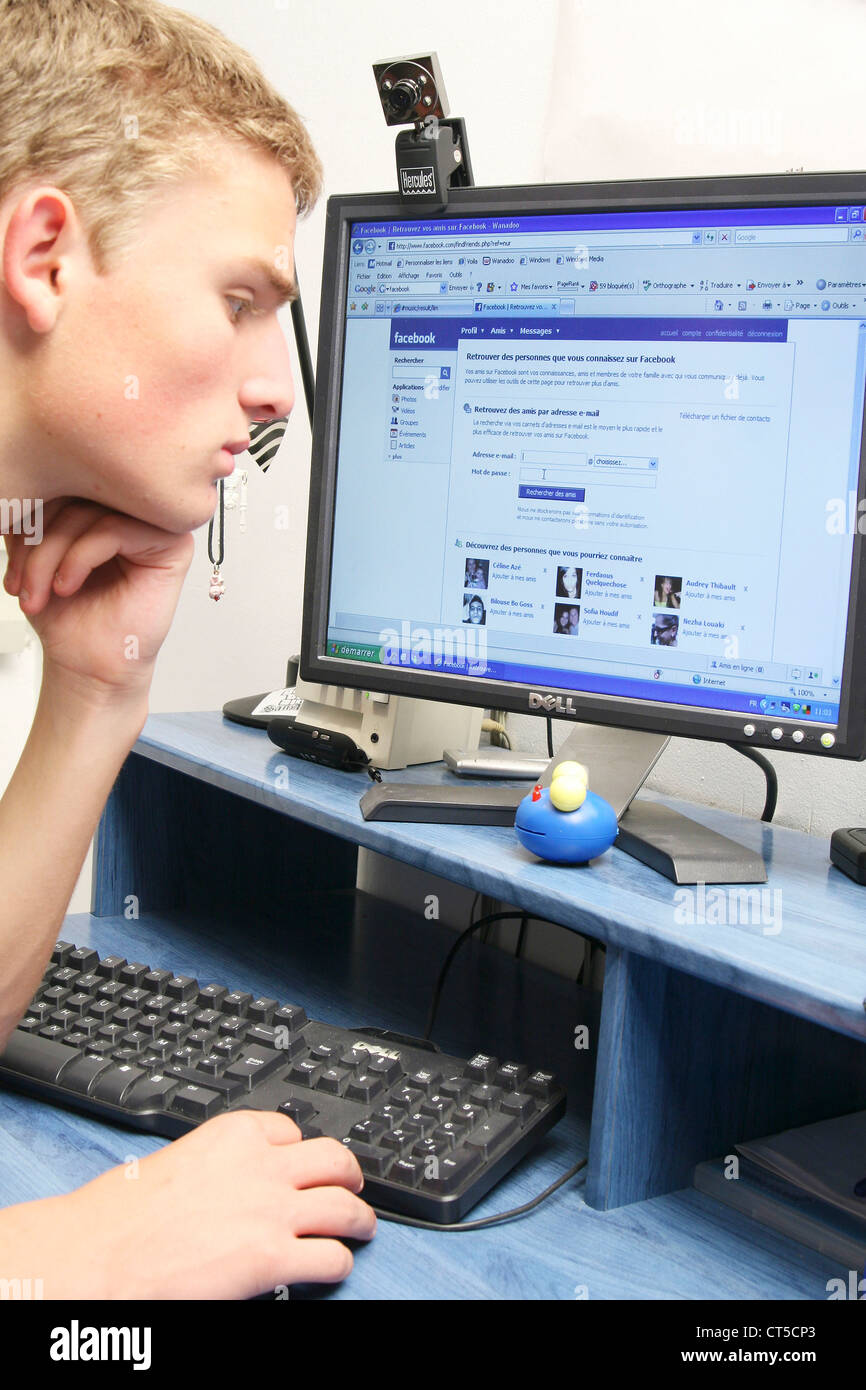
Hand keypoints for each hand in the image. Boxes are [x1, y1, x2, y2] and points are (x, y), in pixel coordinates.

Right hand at [0, 1110, 375, 1298]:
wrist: (95, 1257)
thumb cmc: (118, 1217)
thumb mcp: (176, 1160)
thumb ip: (217, 1165)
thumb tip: (231, 1185)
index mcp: (233, 1134)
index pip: (291, 1129)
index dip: (302, 1150)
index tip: (306, 1162)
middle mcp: (261, 1166)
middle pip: (333, 1159)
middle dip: (348, 1175)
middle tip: (352, 1187)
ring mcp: (272, 1211)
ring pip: (344, 1207)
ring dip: (358, 1219)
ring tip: (361, 1227)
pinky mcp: (272, 1259)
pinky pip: (331, 1257)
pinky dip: (338, 1263)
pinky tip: (332, 1267)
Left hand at [2, 498, 193, 700]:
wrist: (88, 665)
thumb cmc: (69, 616)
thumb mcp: (33, 553)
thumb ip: (31, 515)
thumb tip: (14, 481)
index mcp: (105, 500)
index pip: (63, 479)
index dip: (27, 514)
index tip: (9, 559)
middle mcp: (133, 507)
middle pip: (76, 491)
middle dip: (36, 539)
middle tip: (20, 583)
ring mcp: (156, 524)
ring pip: (91, 511)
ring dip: (50, 554)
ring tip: (39, 592)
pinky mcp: (172, 546)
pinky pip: (115, 529)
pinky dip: (80, 558)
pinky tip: (68, 586)